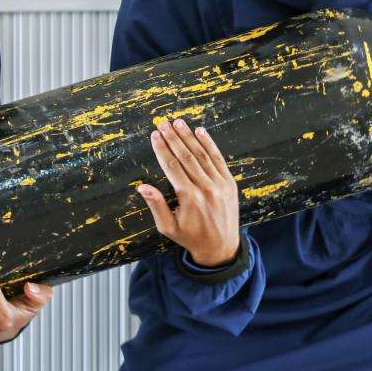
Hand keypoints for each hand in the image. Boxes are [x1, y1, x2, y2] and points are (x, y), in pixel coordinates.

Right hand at [137, 119, 239, 267]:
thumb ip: (156, 206)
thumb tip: (142, 187)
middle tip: (163, 123)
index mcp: (189, 198)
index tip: (154, 135)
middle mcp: (206, 188)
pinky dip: (209, 144)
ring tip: (178, 122)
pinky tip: (200, 131)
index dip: (162, 149)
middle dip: (173, 138)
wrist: (221, 248)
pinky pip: (218, 159)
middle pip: (186, 156)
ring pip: (202, 155)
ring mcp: (220, 185)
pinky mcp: (229, 183)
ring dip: (189, 137)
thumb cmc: (190, 237)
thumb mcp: (168, 227)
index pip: (172, 167)